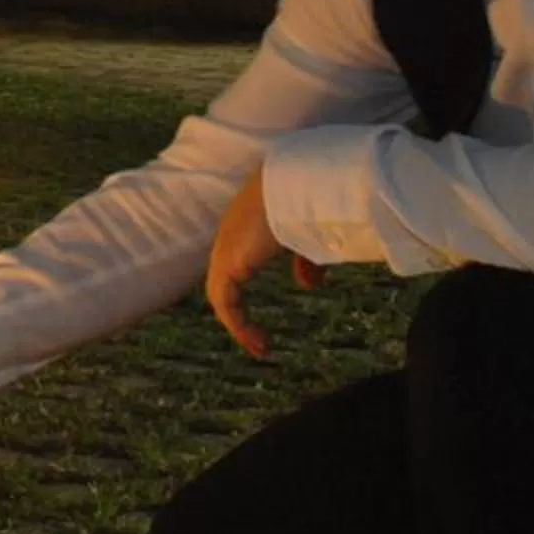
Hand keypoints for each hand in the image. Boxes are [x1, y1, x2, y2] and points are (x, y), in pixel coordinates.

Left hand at [203, 164, 325, 360]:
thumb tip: (310, 285)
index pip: (242, 257)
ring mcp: (226, 248)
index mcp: (250, 224)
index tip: (267, 304)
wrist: (295, 185)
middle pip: (228, 279)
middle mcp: (233, 235)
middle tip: (260, 338)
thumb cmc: (308, 200)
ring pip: (223, 294)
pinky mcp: (226, 264)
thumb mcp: (309, 235)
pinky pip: (224, 302)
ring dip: (239, 323)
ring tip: (261, 347)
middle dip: (240, 309)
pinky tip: (257, 342)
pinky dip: (237, 325)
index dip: (252, 282)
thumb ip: (307, 259)